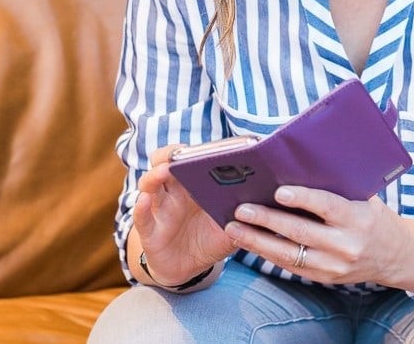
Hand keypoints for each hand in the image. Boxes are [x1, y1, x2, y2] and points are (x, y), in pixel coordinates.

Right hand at [132, 144, 235, 285]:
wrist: (189, 268)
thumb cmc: (210, 239)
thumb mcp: (231, 227)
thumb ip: (247, 215)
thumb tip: (273, 201)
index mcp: (194, 183)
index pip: (190, 157)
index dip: (196, 149)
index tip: (210, 146)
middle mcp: (174, 191)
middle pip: (164, 162)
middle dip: (170, 154)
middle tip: (180, 153)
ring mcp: (159, 209)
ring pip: (149, 184)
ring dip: (154, 175)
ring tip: (164, 171)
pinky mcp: (149, 231)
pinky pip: (142, 217)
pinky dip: (141, 208)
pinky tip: (145, 201)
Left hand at [223, 186, 406, 286]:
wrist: (395, 255)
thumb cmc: (373, 216)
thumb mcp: (364, 197)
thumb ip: (336, 185)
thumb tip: (298, 164)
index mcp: (359, 218)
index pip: (328, 206)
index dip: (303, 198)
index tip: (279, 191)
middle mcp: (347, 245)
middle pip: (301, 232)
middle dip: (267, 220)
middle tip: (240, 209)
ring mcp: (335, 266)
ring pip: (290, 254)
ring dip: (257, 241)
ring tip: (234, 228)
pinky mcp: (325, 278)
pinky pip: (291, 266)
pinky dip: (267, 253)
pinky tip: (249, 242)